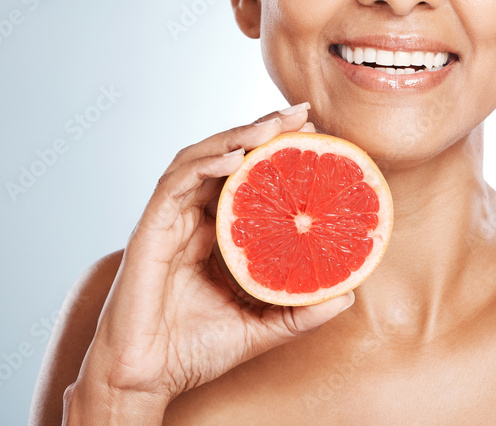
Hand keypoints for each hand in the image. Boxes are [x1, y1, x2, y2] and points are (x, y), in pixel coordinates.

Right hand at [72, 104, 352, 409]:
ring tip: (274, 125)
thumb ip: (300, 310)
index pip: (248, 177)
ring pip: (202, 159)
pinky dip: (204, 163)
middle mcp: (194, 218)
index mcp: (217, 233)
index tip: (317, 135)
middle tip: (302, 114)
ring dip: (237, 136)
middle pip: (228, 157)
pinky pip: (176, 184)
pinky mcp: (150, 229)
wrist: (146, 380)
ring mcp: (171, 220)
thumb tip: (349, 294)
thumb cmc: (195, 351)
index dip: (278, 152)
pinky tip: (235, 156)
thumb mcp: (261, 326)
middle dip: (263, 129)